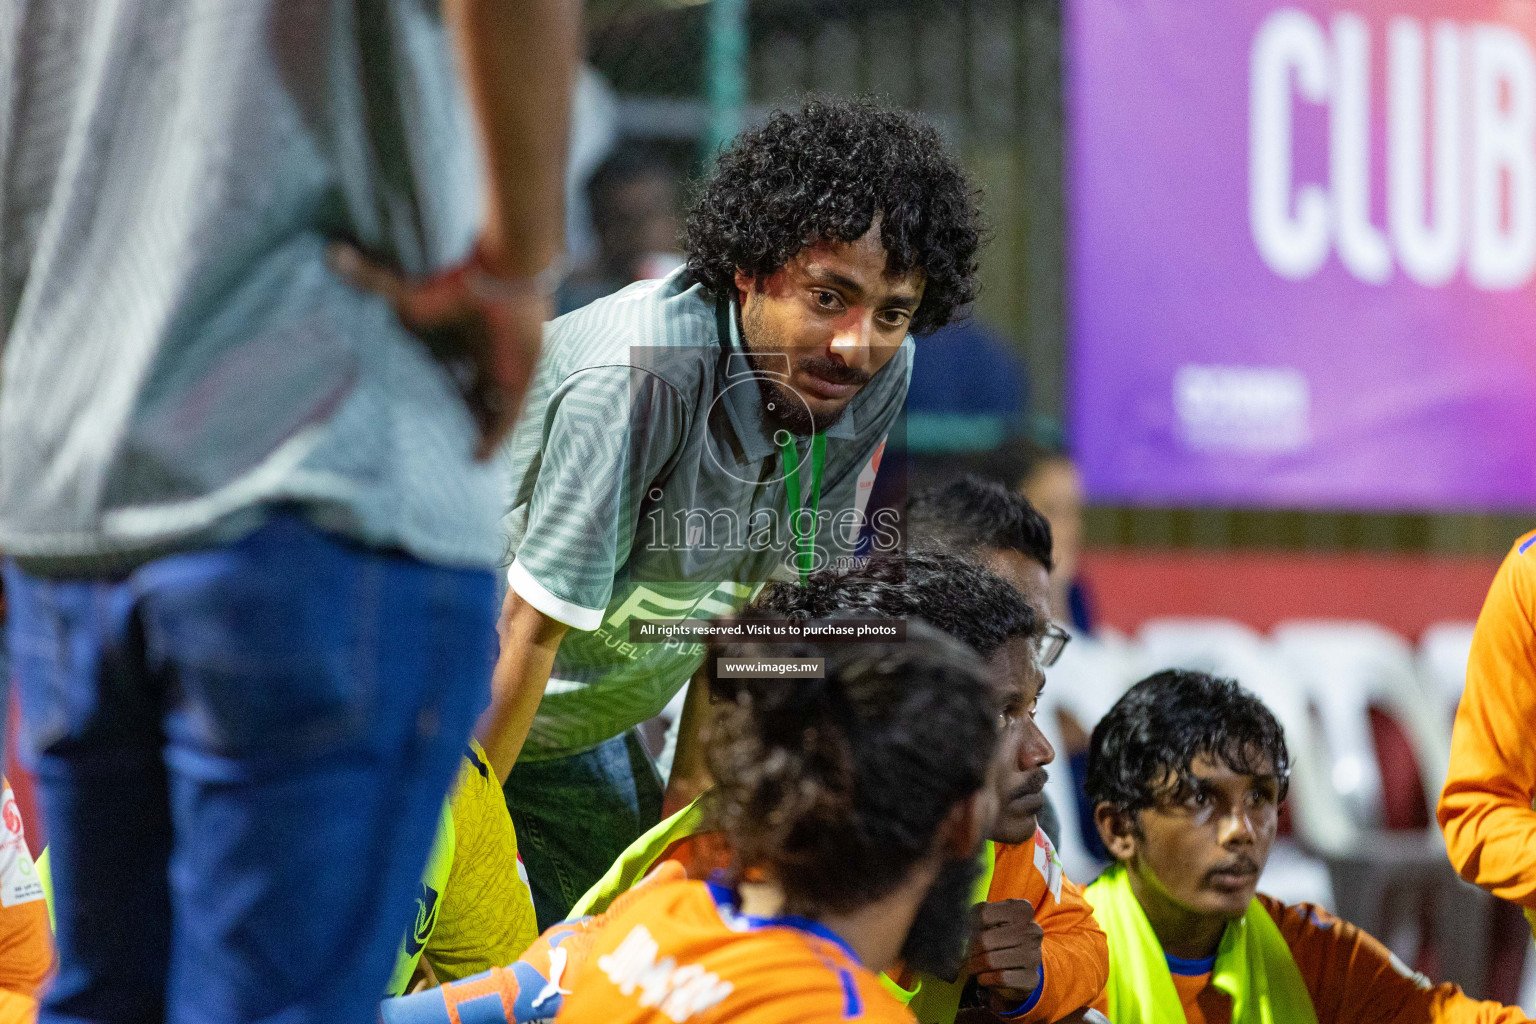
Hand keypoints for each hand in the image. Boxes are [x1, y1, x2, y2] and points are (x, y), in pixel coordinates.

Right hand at [330, 243, 547, 459]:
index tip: (420, 410)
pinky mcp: (521, 381)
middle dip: (462, 413)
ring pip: (492, 407)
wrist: (505, 273)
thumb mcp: (408, 292)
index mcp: (465, 340)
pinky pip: (508, 418)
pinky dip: (493, 438)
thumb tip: (330, 254)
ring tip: (458, 455)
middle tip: (440, 437)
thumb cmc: (458, 281)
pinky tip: (477, 458)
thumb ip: (370, 280)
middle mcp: (488, 357)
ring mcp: (507, 369)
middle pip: (475, 393)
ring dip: (477, 427)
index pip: (454, 373)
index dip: (441, 392)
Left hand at [961, 898, 1044, 1008]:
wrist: (1022, 963)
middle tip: (964, 955)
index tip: (964, 933)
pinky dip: (985, 979)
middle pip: (984, 940)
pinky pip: (1000, 978)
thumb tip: (957, 929)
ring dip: (974, 966)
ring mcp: (1035, 955)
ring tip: (972, 966)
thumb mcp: (992, 920)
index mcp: (1022, 909)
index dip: (967, 925)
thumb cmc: (1002, 936)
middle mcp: (1032, 930)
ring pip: (990, 961)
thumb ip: (975, 917)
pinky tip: (983, 977)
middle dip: (969, 950)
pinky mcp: (1032, 978)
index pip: (982, 913)